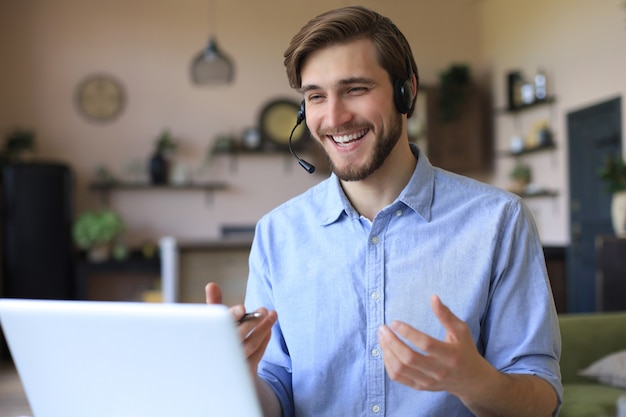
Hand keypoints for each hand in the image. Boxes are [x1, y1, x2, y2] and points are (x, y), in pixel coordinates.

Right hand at [205, 282, 276, 375]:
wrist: (217, 373)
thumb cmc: (215, 340)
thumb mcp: (212, 322)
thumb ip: (214, 303)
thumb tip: (212, 284)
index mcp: (210, 337)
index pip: (220, 326)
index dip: (232, 317)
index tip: (242, 308)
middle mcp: (220, 352)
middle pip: (238, 336)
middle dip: (253, 321)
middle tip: (263, 309)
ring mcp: (233, 363)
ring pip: (251, 345)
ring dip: (264, 328)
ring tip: (272, 314)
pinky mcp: (245, 371)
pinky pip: (257, 354)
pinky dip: (264, 339)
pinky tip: (268, 328)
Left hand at [377, 294, 494, 400]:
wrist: (472, 381)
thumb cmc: (465, 350)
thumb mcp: (461, 331)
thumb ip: (446, 315)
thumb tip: (433, 297)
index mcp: (450, 355)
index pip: (425, 344)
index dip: (408, 332)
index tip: (394, 322)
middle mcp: (439, 371)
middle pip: (409, 358)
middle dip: (391, 342)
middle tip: (382, 329)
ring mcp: (429, 381)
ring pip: (401, 369)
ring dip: (387, 352)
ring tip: (382, 337)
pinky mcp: (421, 387)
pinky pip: (399, 378)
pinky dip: (388, 364)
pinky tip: (386, 350)